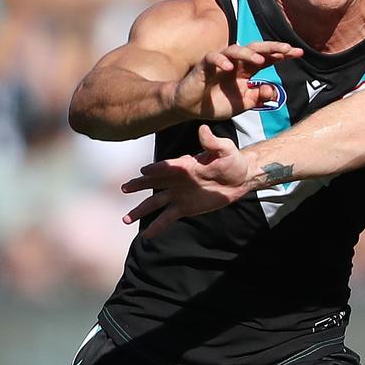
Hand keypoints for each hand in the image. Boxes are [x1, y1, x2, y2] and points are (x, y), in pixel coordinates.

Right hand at [121, 125, 255, 235]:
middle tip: (125, 188)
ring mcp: (179, 194)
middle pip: (154, 182)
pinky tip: (146, 235)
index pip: (168, 166)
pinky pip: (167, 217)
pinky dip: (157, 226)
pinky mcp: (185, 208)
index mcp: (185, 165)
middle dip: (139, 185)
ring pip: (155, 202)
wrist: (240, 179)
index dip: (157, 168)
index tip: (144, 170)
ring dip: (141, 210)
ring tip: (126, 219)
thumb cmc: (232, 161)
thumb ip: (213, 142)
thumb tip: (203, 129)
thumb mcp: (225, 149)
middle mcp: (177, 179)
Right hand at [171, 42, 301, 119]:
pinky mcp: (204, 65)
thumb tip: (273, 91)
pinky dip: (221, 61)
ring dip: (249, 54)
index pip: (268, 58)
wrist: (191, 108)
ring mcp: (220, 61)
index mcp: (247, 70)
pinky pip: (213, 58)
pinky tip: (229, 67)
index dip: (283, 54)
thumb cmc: (217, 103)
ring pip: (236, 49)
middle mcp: (236, 62)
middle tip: (287, 49)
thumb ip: (259, 98)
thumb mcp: (244, 104)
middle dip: (272, 48)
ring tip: (261, 60)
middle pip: (256, 49)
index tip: (299, 53)